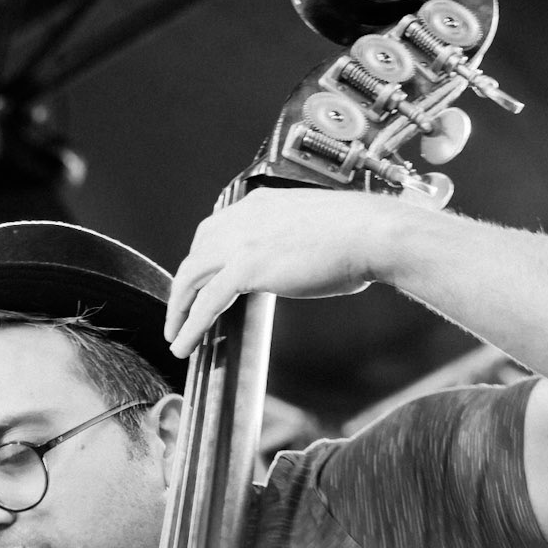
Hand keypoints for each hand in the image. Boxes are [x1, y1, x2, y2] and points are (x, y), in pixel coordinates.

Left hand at [164, 187, 406, 357]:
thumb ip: (290, 244)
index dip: (203, 259)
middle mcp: (243, 216)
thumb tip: (291, 267)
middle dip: (184, 286)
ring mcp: (242, 240)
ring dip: (179, 309)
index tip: (200, 281)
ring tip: (175, 335)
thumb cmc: (359, 235)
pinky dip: (191, 325)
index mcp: (260, 203)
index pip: (215, 230)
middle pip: (196, 252)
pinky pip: (206, 301)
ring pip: (192, 277)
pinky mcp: (247, 267)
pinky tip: (185, 344)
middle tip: (180, 311)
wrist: (373, 232)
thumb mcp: (314, 231)